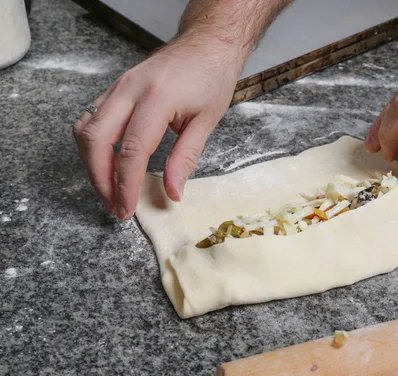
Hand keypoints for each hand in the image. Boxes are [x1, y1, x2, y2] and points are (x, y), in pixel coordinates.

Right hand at [73, 35, 242, 218]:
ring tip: (108, 190)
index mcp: (157, 99)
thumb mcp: (207, 121)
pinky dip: (92, 145)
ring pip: (86, 129)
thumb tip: (172, 192)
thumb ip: (186, 158)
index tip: (126, 209)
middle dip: (100, 179)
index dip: (125, 185)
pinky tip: (106, 163)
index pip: (131, 151)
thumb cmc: (211, 78)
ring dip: (91, 164)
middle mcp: (129, 90)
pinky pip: (91, 118)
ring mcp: (118, 87)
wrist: (206, 44)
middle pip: (96, 140)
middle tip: (114, 206)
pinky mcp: (115, 88)